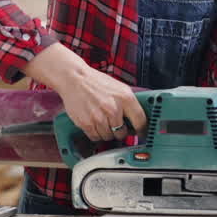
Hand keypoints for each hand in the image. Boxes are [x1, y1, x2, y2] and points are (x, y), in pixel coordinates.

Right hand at [23, 43, 147, 141]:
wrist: (75, 78)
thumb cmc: (96, 82)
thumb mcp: (119, 87)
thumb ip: (129, 103)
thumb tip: (137, 119)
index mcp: (125, 98)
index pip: (140, 121)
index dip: (142, 130)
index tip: (141, 133)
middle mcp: (113, 108)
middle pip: (122, 133)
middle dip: (120, 131)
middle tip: (115, 124)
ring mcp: (99, 117)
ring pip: (108, 137)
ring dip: (107, 132)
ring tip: (102, 120)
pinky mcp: (86, 123)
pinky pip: (95, 137)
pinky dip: (96, 133)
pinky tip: (94, 122)